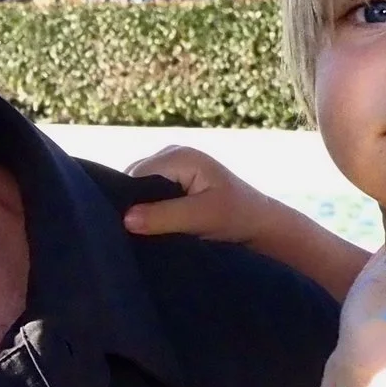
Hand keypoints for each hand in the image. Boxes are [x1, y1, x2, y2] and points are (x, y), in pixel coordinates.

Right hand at [123, 146, 273, 244]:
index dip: (128, 200)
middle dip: (133, 204)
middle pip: (134, 179)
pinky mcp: (174, 178)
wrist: (260, 223)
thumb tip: (125, 219)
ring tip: (147, 229)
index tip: (128, 228)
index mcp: (179, 155)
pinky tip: (152, 224)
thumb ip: (164, 216)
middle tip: (137, 233)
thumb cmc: (237, 217)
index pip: (136, 175)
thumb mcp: (201, 217)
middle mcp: (172, 153)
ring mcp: (172, 165)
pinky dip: (148, 207)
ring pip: (139, 186)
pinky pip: (149, 190)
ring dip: (140, 207)